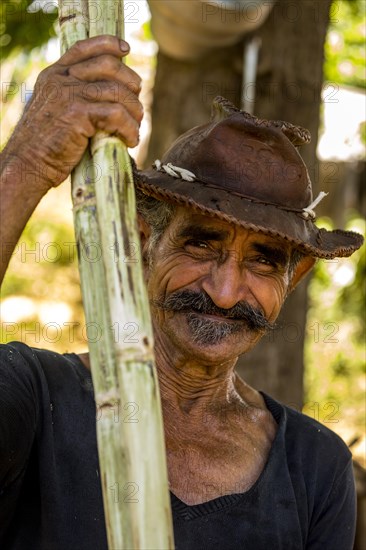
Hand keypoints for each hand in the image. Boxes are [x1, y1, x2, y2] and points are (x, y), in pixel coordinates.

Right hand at [4, 35, 142, 189]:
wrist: (28, 164)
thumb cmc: (45, 146)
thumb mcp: (56, 112)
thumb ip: (75, 97)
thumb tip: (111, 95)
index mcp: (54, 76)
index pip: (84, 48)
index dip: (108, 44)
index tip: (126, 50)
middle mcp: (61, 80)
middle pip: (109, 66)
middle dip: (131, 84)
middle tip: (137, 108)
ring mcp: (69, 95)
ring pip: (118, 92)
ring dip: (134, 112)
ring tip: (135, 129)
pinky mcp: (78, 114)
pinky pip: (117, 115)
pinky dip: (129, 129)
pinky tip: (130, 140)